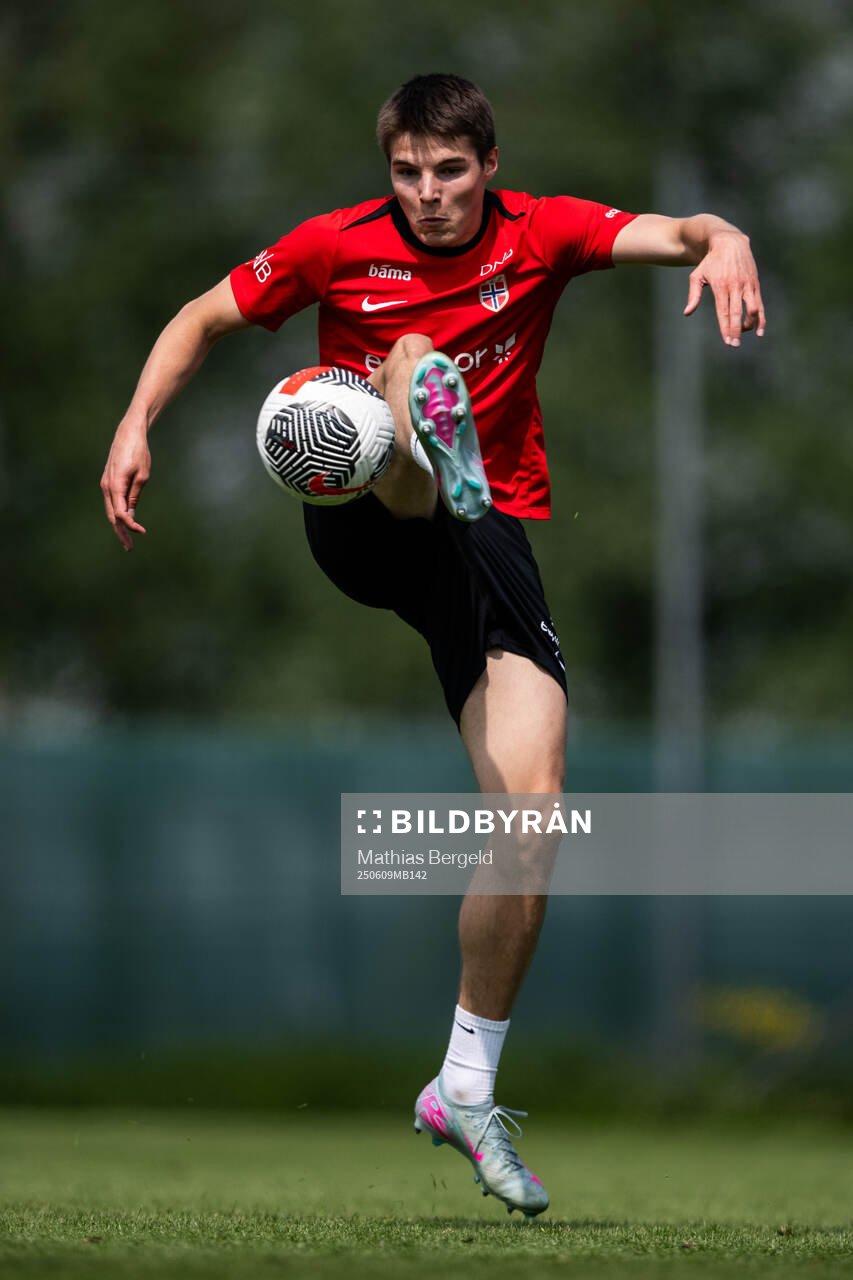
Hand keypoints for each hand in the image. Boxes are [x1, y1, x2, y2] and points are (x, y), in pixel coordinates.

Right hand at [101, 418, 150, 550]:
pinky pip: (112, 503)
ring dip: (118, 526)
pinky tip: (124, 522)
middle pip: (112, 516)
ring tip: (127, 540)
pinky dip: (117, 514)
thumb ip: (135, 495)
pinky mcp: (108, 482)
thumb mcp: (142, 475)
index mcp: (115, 486)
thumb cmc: (138, 452)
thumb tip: (130, 515)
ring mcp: (105, 484)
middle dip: (121, 533)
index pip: (120, 513)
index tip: (142, 532)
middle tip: (130, 548)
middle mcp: (106, 487)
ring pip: (110, 511)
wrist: (128, 433)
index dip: (130, 525)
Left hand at [683, 230, 765, 346]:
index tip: (727, 340)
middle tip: (734, 345)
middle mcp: (735, 286)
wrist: (730, 242)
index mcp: (720, 285)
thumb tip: (687, 313)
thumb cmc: (710, 262)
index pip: (724, 311)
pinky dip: (761, 318)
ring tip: (745, 334)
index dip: (725, 327)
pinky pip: (760, 303)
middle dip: (736, 330)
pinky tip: (760, 331)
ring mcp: (747, 284)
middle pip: (737, 312)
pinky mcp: (755, 284)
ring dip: (750, 324)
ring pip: (752, 308)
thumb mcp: (697, 275)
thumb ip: (694, 294)